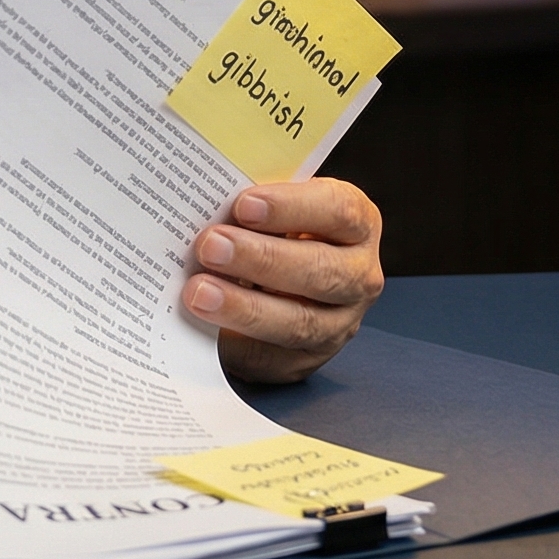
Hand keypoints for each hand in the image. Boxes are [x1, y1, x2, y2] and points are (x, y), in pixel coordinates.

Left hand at [183, 178, 384, 383]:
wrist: (275, 277)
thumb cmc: (272, 229)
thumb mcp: (272, 208)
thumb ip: (252, 204)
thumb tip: (206, 201)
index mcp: (356, 223)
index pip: (338, 210)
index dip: (291, 207)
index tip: (244, 205)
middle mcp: (357, 274)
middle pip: (321, 270)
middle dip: (262, 259)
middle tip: (210, 246)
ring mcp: (340, 322)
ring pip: (300, 322)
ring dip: (246, 308)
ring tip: (200, 292)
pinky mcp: (308, 358)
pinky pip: (273, 358)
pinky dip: (236, 344)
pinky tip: (203, 328)